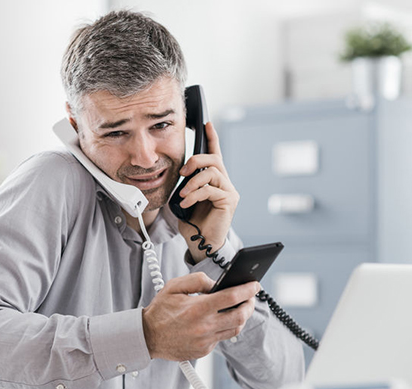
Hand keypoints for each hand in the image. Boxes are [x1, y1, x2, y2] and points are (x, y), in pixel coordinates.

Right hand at [142, 272, 258, 360]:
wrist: (147, 336)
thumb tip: (216, 284)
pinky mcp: (204, 350)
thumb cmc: (160, 310)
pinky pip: (222, 338)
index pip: (232, 297)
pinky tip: (221, 319)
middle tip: (250, 297)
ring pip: (235, 329)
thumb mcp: (175, 286)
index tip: (255, 285)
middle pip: (240, 316)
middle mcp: (204, 326)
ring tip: (240, 307)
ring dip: (242, 317)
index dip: (247, 290)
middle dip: (250, 305)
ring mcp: (205, 340)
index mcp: (198, 308)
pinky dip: (225, 327)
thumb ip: (197, 280)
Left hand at [177, 122, 238, 262]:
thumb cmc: (194, 222)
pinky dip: (194, 194)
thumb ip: (188, 182)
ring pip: (211, 172)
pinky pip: (210, 189)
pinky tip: (186, 203)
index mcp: (215, 180)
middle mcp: (225, 183)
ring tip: (184, 194)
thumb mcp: (187, 197)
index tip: (206, 123)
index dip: (211, 137)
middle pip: (214, 159)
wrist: (202, 243)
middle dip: (196, 160)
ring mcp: (229, 191)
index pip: (215, 154)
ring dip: (192, 182)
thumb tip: (181, 172)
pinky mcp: (229, 201)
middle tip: (183, 171)